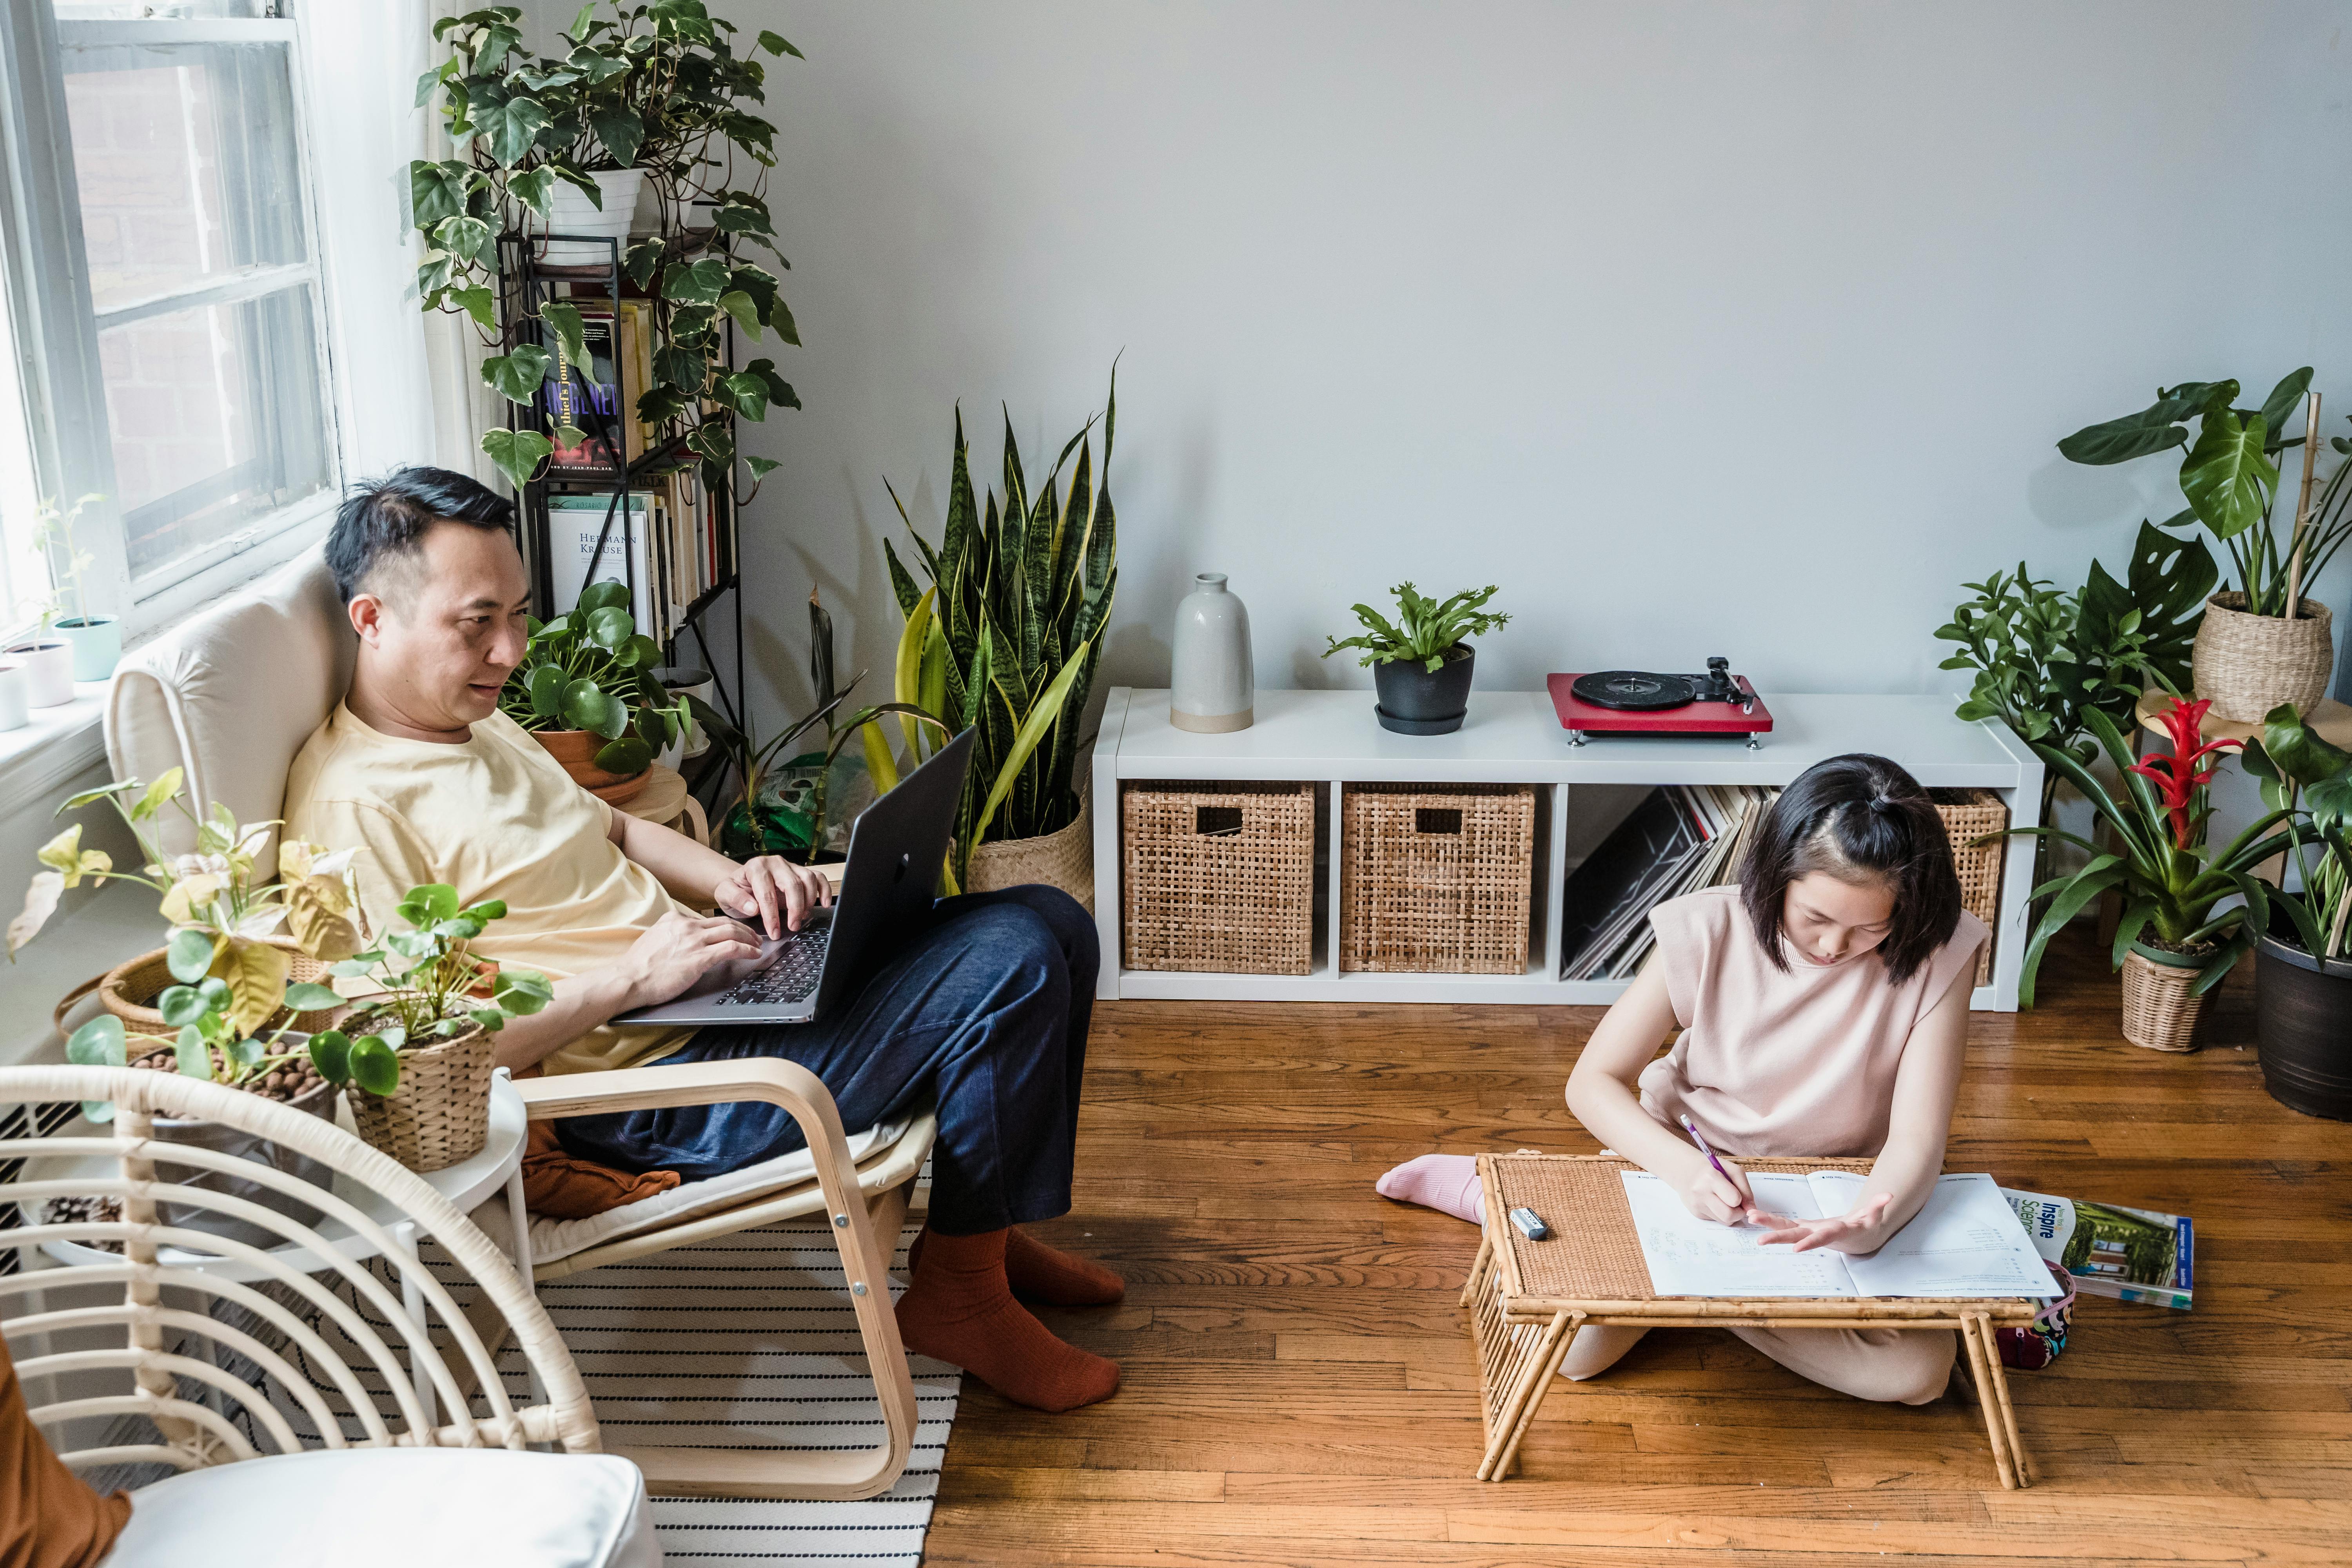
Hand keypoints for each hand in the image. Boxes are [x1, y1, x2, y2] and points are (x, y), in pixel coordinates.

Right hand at [617, 911, 764, 1008]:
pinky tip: (754, 954)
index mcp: (673, 920)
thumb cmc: (638, 968)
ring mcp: (693, 940)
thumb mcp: (655, 940)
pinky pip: (732, 948)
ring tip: (758, 944)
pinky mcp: (699, 957)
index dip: (725, 925)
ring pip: (732, 931)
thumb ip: (671, 936)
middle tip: (754, 936)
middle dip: (743, 928)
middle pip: (724, 922)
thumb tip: (684, 942)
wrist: (628, 980)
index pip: (707, 919)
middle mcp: (685, 926)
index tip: (734, 931)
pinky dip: (748, 949)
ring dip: (750, 938)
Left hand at [713, 855, 832, 937]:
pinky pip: (818, 877)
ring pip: (808, 879)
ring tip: (802, 918)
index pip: (767, 892)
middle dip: (794, 909)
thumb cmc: (736, 890)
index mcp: (756, 867)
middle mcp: (775, 863)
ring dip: (808, 901)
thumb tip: (752, 907)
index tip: (774, 932)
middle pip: (792, 884)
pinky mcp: (800, 872)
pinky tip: (824, 904)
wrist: (742, 883)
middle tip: (792, 927)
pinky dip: (824, 890)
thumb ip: (736, 899)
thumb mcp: (725, 895)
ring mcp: (790, 866)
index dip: (771, 915)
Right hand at [1679, 1153, 1757, 1225]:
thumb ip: (1745, 1189)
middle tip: (1737, 1204)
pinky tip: (1715, 1202)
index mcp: (1711, 1178)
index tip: (1738, 1194)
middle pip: (1729, 1216)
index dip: (1741, 1199)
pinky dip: (1720, 1213)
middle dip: (1738, 1212)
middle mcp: (1701, 1193)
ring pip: (1725, 1221)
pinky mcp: (1696, 1213)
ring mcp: (1697, 1205)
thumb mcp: (1731, 1170)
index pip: (1735, 1200)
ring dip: (1730, 1214)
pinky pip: (1717, 1220)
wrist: (1685, 1170)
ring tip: (1725, 1201)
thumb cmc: (1711, 1168)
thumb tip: (1751, 1209)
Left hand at [1753, 1192, 1894, 1252]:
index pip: (1820, 1239)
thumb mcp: (1873, 1218)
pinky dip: (1770, 1220)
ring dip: (1768, 1225)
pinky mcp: (1803, 1227)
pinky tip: (1752, 1215)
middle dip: (1778, 1238)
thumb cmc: (1865, 1228)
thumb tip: (1889, 1195)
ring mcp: (1808, 1231)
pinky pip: (1783, 1223)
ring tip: (1749, 1218)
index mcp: (1834, 1233)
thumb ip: (1878, 1207)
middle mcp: (1817, 1234)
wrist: (1857, 1240)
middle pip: (1796, 1236)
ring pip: (1785, 1229)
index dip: (1810, 1243)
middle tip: (1759, 1240)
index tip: (1796, 1249)